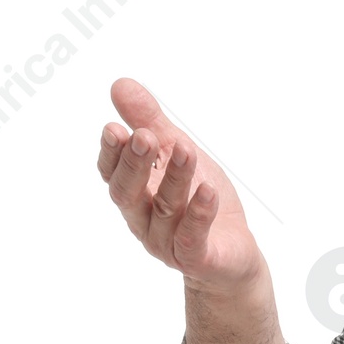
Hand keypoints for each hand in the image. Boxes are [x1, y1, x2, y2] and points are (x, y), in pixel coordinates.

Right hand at [96, 77, 261, 294]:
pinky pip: (192, 237)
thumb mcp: (176, 153)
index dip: (110, 154)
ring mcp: (167, 242)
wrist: (233, 254)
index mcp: (135, 193)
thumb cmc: (200, 201)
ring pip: (164, 209)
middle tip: (143, 136)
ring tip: (185, 149)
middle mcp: (143, 220)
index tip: (114, 129)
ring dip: (175, 178)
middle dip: (134, 164)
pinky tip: (207, 190)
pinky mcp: (195, 259)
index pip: (112, 174)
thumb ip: (150, 122)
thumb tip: (120, 85)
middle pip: (128, 193)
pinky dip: (199, 213)